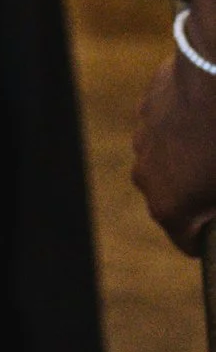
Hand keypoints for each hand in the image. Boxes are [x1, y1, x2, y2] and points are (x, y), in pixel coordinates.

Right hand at [134, 18, 215, 251]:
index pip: (189, 243)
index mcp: (171, 206)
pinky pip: (167, 131)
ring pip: (170, 162)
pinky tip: (215, 117)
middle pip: (175, 201)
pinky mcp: (146, 108)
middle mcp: (147, 177)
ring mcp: (143, 140)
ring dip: (193, 161)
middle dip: (202, 198)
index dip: (213, 239)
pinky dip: (187, 131)